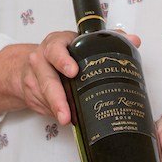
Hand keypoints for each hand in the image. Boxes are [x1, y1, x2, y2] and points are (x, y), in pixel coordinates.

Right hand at [19, 30, 142, 123]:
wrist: (28, 64)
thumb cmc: (59, 53)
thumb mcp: (78, 43)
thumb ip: (106, 40)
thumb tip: (133, 40)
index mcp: (54, 45)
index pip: (55, 49)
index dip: (63, 60)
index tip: (73, 71)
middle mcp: (41, 61)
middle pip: (47, 80)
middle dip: (58, 99)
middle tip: (67, 113)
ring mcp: (34, 79)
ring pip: (45, 97)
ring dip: (57, 110)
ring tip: (68, 121)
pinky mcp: (32, 95)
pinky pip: (44, 106)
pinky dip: (54, 113)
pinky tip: (66, 118)